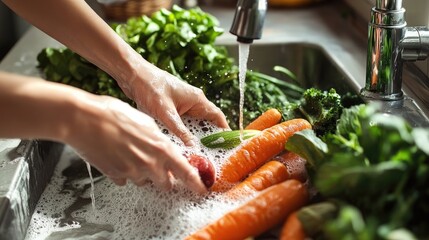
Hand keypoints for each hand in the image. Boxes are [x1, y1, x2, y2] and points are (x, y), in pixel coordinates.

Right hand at [66, 95, 206, 192]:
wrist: (84, 119)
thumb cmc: (113, 115)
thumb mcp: (145, 121)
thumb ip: (158, 138)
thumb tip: (163, 145)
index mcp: (161, 148)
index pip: (185, 172)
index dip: (195, 183)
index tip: (201, 189)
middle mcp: (149, 163)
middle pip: (166, 183)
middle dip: (165, 177)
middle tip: (158, 166)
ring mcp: (132, 172)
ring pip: (144, 181)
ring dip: (143, 172)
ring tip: (131, 153)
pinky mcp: (115, 175)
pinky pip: (126, 179)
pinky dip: (125, 171)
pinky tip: (118, 155)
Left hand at [116, 55, 229, 145]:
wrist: (133, 75)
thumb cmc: (151, 88)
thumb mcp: (166, 113)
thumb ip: (180, 131)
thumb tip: (192, 147)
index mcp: (197, 99)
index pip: (217, 116)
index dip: (224, 130)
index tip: (229, 144)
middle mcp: (193, 102)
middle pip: (207, 122)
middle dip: (209, 138)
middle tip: (211, 155)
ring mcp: (183, 105)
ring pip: (194, 124)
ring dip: (195, 137)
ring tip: (197, 154)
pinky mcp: (173, 108)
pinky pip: (183, 123)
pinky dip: (183, 133)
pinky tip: (180, 145)